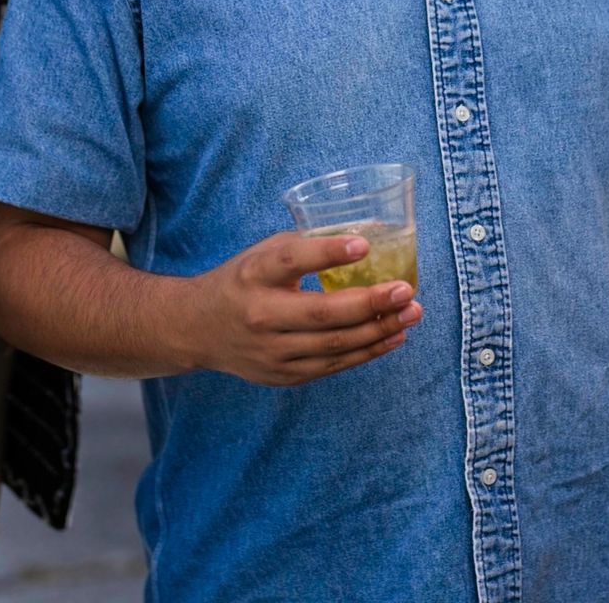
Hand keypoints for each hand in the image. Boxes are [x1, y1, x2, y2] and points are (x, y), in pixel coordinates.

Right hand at [185, 231, 421, 385]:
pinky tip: (393, 336)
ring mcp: (271, 352)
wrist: (197, 329)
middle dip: (370, 303)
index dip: (328, 252)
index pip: (291, 260)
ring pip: (334, 346)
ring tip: (412, 312)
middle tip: (406, 290)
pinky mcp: (283, 375)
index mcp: (254, 274)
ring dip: (379, 330)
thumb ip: (308, 244)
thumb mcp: (264, 253)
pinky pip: (333, 367)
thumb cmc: (242, 281)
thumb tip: (370, 233)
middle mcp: (260, 315)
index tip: (365, 244)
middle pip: (321, 314)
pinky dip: (367, 352)